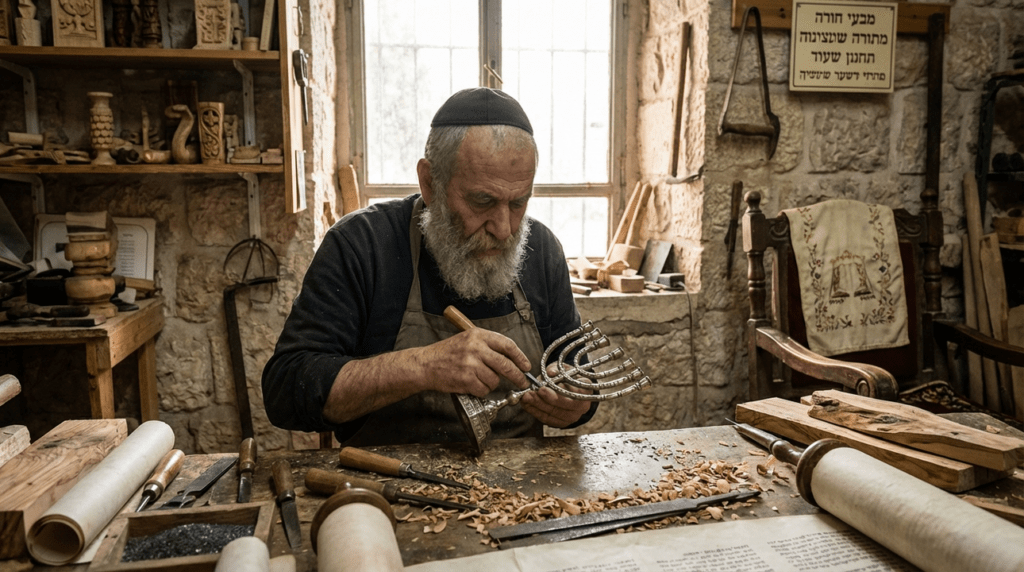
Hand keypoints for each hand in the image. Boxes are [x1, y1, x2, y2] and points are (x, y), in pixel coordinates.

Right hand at [416, 329, 532, 396]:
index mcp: (478, 335)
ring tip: (479, 379)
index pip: (507, 345)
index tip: (526, 366)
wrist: (426, 364)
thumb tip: (513, 359)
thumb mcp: (468, 340)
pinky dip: (481, 390)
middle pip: (506, 364)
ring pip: (495, 380)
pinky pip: (484, 390)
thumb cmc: (447, 353)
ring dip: (491, 384)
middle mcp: (476, 348)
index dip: (520, 357)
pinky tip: (471, 384)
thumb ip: (488, 346)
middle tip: (522, 382)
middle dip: (517, 376)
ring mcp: (470, 364)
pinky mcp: (466, 379)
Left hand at [519, 364, 592, 427]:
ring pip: (551, 414)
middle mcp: (581, 408)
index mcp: (586, 392)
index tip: (541, 388)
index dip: (555, 394)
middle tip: (528, 394)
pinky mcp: (562, 423)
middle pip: (560, 408)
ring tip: (524, 398)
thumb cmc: (568, 376)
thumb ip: (558, 369)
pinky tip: (526, 404)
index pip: (571, 396)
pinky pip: (546, 419)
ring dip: (535, 406)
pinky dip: (535, 412)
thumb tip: (551, 372)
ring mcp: (572, 417)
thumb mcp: (565, 368)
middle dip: (541, 401)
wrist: (572, 387)